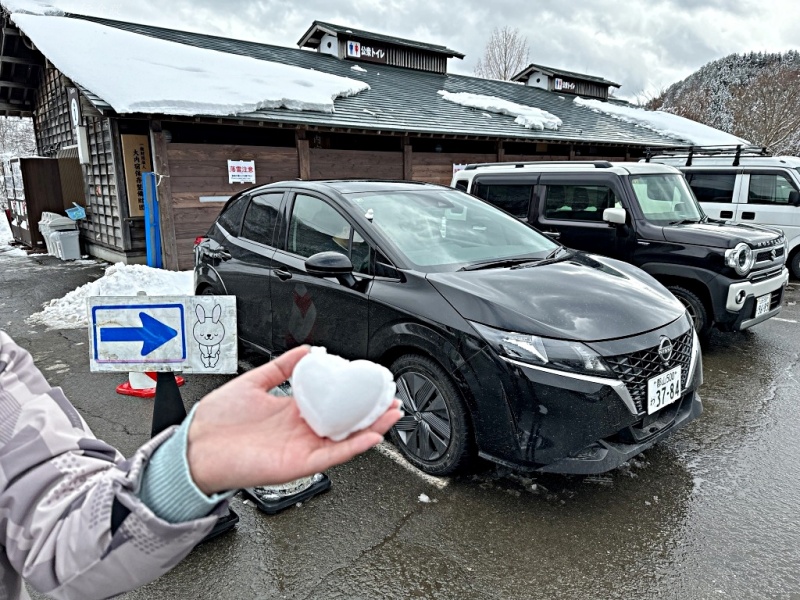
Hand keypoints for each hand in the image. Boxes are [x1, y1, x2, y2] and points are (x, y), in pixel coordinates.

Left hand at [186, 346, 401, 494]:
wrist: (195, 448)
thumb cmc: (216, 422)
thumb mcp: (253, 381)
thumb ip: (280, 366)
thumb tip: (306, 350)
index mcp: (290, 411)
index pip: (331, 402)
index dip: (352, 393)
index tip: (369, 380)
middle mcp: (300, 430)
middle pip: (345, 421)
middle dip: (371, 410)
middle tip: (390, 397)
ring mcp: (301, 447)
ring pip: (346, 438)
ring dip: (372, 427)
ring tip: (391, 413)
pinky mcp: (299, 463)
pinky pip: (333, 455)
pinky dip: (355, 446)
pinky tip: (372, 434)